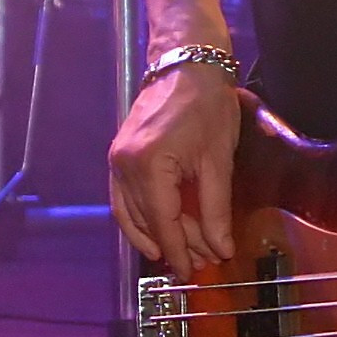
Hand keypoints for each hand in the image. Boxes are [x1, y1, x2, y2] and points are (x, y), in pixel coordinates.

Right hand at [109, 62, 240, 273]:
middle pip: (148, 220)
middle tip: (196, 264)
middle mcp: (124, 166)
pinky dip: (139, 218)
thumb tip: (219, 248)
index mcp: (149, 166)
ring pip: (131, 213)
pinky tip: (155, 231)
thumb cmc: (207, 105)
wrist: (186, 64)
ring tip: (178, 254)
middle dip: (172, 245)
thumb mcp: (219, 158)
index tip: (192, 272)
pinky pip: (124, 198)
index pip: (163, 222)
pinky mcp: (118, 155)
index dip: (179, 251)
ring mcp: (116, 160)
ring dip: (154, 235)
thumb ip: (215, 207)